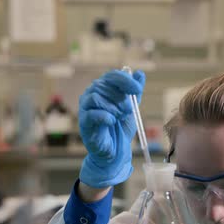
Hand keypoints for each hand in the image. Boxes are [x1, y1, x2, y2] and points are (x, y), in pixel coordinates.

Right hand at [78, 69, 145, 187]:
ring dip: (112, 107)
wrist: (116, 150)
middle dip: (120, 97)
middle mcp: (91, 94)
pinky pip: (92, 114)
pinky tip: (112, 122)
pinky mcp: (84, 122)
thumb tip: (140, 73)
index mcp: (103, 89)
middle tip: (127, 110)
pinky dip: (105, 116)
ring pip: (96, 97)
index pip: (112, 76)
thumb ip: (135, 91)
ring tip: (119, 117)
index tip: (137, 90)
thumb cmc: (121, 127)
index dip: (126, 81)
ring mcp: (85, 108)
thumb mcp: (132, 107)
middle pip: (103, 85)